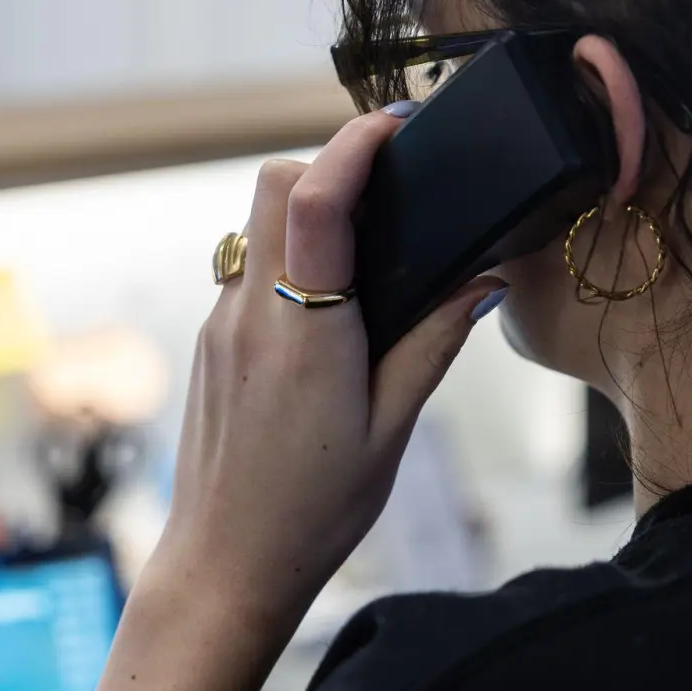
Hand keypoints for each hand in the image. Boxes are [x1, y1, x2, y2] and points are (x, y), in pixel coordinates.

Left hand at [146, 109, 506, 628]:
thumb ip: (434, 346)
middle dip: (327, 167)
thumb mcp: (392, 432)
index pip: (318, 200)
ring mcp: (220, 325)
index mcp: (306, 335)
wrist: (225, 565)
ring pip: (254, 224)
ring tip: (362, 263)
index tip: (395, 125)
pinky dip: (285, 263)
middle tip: (384, 194)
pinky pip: (244, 269)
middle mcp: (251, 315)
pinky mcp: (209, 343)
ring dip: (305, 215)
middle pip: (272, 185)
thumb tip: (482, 283)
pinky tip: (325, 316)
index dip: (355, 144)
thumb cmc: (312, 511)